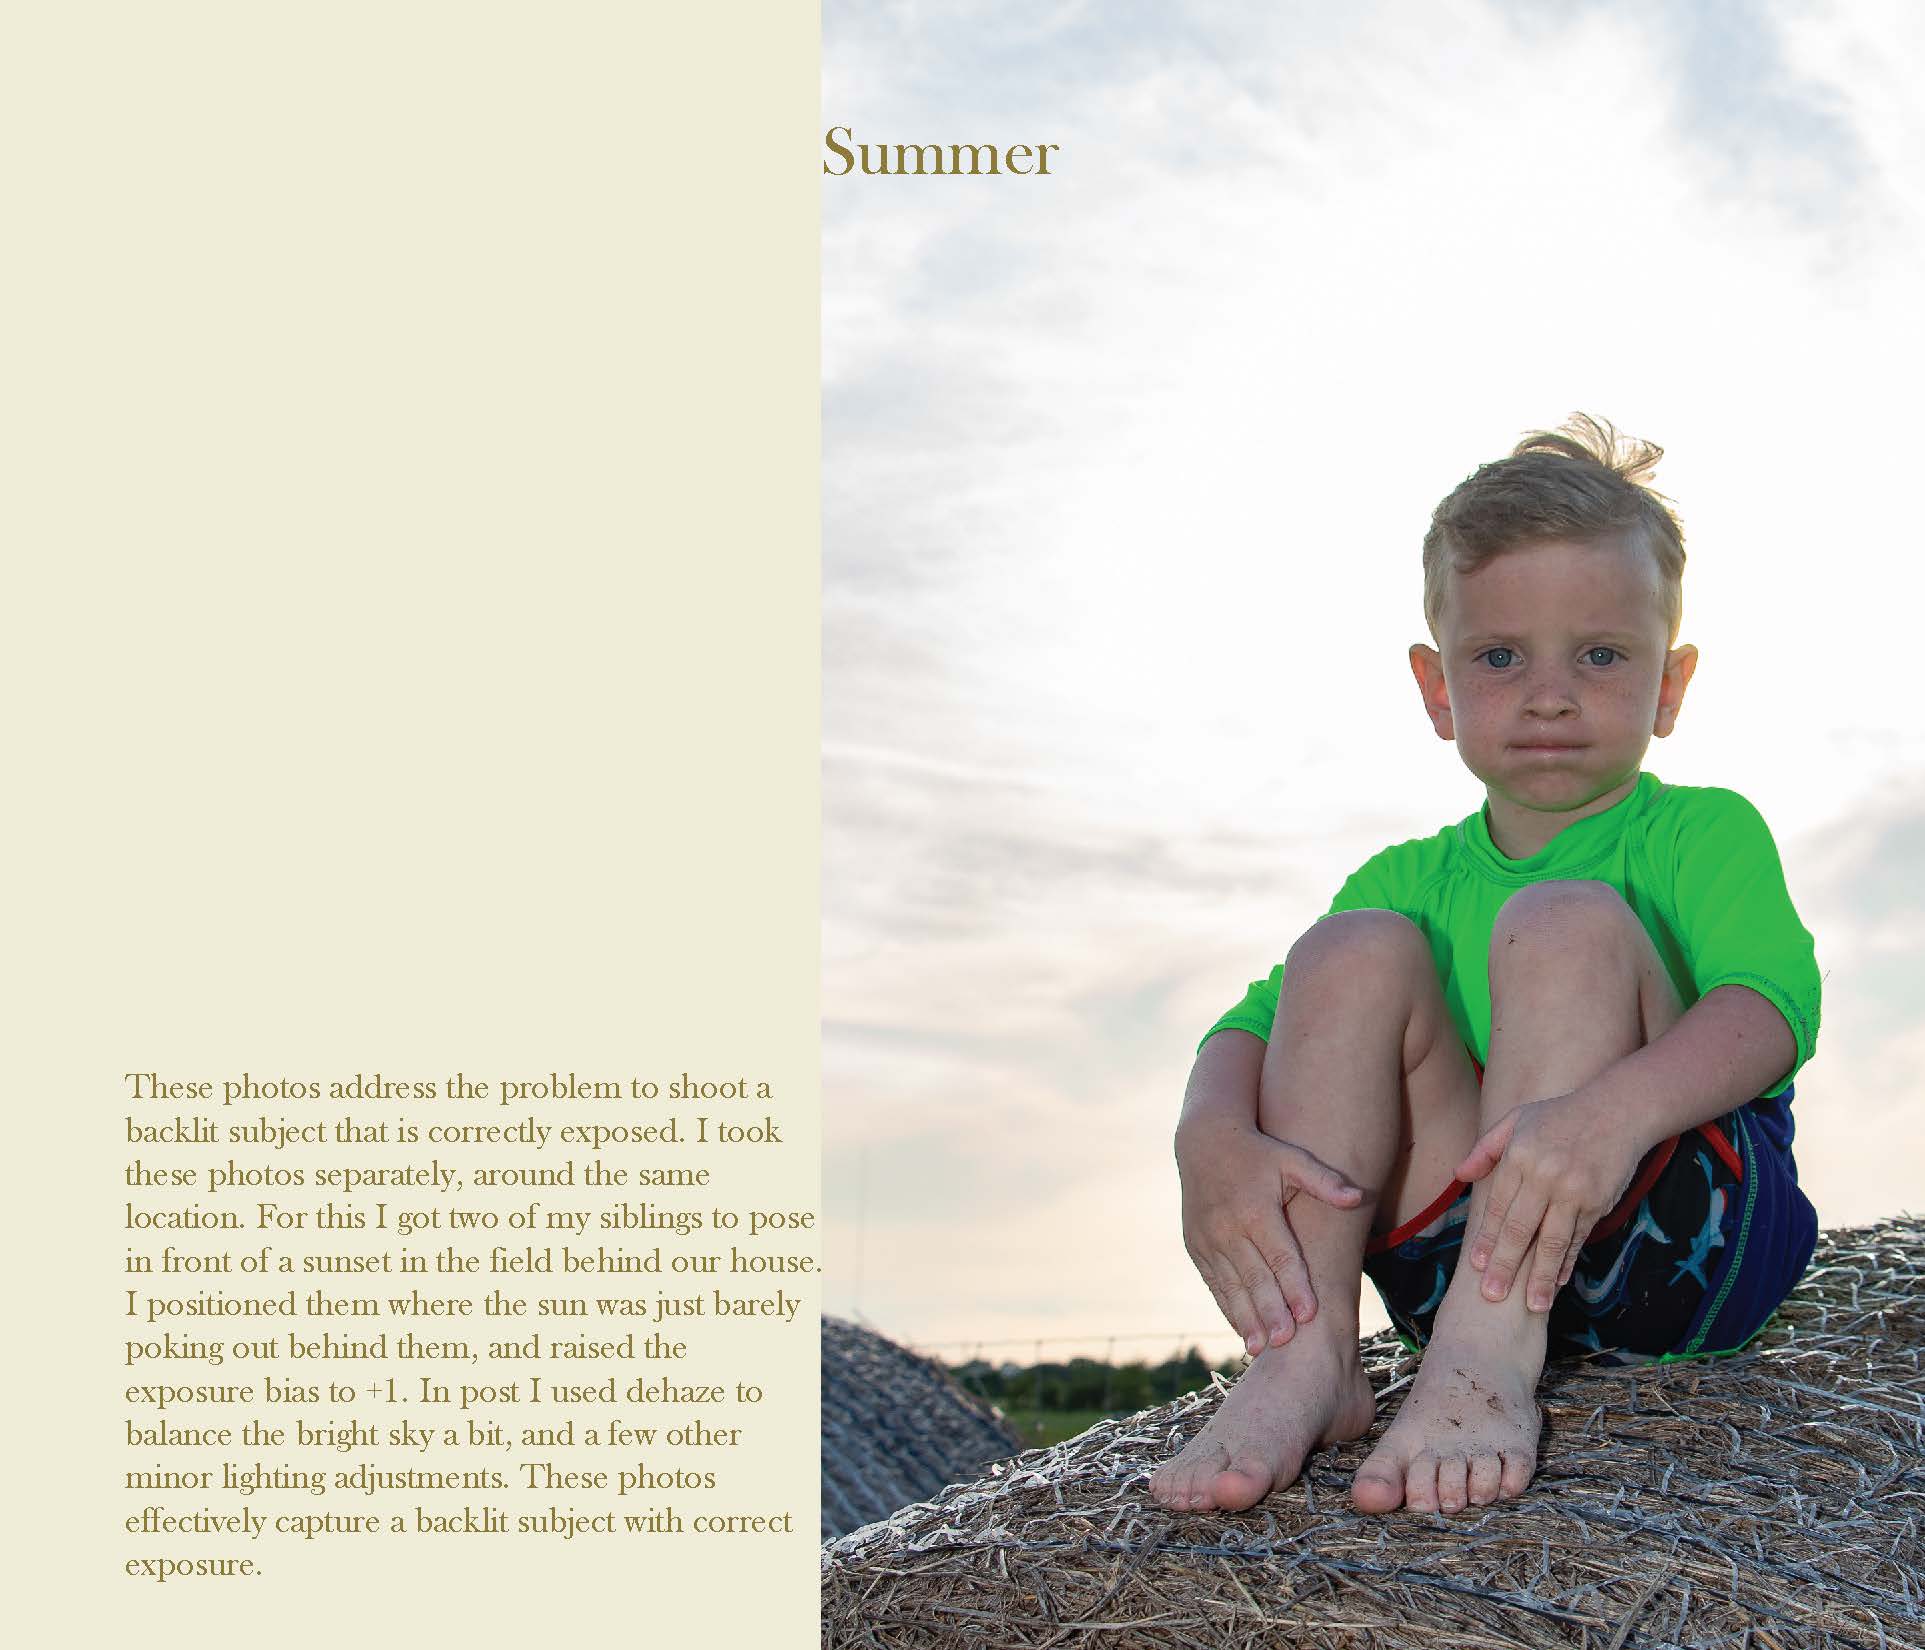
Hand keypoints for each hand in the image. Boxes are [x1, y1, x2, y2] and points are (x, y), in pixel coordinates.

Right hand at [1177, 1122, 1364, 1354]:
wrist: (1204, 1142)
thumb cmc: (1258, 1152)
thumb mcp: (1291, 1158)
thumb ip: (1323, 1180)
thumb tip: (1358, 1196)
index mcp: (1256, 1209)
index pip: (1280, 1254)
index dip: (1295, 1284)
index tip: (1309, 1313)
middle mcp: (1229, 1228)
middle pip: (1254, 1276)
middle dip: (1270, 1311)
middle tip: (1286, 1341)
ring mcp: (1209, 1239)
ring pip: (1231, 1286)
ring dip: (1246, 1318)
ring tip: (1260, 1348)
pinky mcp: (1196, 1247)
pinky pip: (1214, 1282)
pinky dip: (1227, 1307)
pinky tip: (1241, 1331)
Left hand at [1453, 1090, 1645, 1312]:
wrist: (1618, 1110)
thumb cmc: (1561, 1115)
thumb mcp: (1517, 1119)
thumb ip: (1486, 1148)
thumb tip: (1459, 1176)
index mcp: (1519, 1156)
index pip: (1497, 1206)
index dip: (1487, 1238)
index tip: (1477, 1265)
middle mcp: (1544, 1176)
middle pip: (1520, 1229)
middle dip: (1505, 1265)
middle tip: (1492, 1295)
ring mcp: (1573, 1191)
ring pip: (1552, 1241)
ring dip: (1541, 1277)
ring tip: (1532, 1305)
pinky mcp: (1597, 1202)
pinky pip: (1578, 1237)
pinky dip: (1568, 1261)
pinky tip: (1559, 1281)